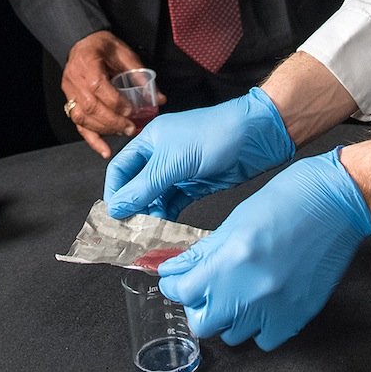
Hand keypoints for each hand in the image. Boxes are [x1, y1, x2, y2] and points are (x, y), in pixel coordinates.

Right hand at [61, 31, 162, 157]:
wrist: (82, 43)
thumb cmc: (102, 46)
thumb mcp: (123, 53)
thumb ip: (140, 75)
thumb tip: (158, 98)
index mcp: (87, 62)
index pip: (98, 86)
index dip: (115, 102)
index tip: (131, 111)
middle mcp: (74, 79)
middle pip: (91, 106)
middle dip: (113, 121)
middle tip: (132, 128)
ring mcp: (69, 93)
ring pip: (83, 118)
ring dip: (105, 129)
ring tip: (124, 133)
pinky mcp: (70, 103)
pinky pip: (78, 125)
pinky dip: (92, 140)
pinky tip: (104, 150)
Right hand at [103, 87, 293, 219]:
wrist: (257, 136)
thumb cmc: (215, 135)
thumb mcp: (173, 162)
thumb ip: (145, 187)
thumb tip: (117, 208)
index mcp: (150, 140)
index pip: (120, 169)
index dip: (115, 192)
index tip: (114, 216)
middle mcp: (161, 155)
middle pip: (137, 185)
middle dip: (132, 207)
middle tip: (129, 232)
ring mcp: (179, 171)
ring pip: (155, 197)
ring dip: (150, 215)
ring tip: (146, 235)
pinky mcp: (195, 185)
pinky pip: (174, 203)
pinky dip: (168, 216)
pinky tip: (164, 230)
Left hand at [158, 148, 370, 349]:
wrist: (335, 203)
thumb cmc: (288, 200)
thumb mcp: (235, 221)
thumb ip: (203, 252)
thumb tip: (176, 270)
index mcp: (229, 260)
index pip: (182, 292)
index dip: (175, 285)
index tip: (178, 280)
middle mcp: (249, 290)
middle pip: (202, 323)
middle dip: (199, 305)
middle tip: (207, 289)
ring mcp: (275, 307)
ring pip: (232, 335)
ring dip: (229, 317)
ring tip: (239, 293)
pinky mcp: (297, 316)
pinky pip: (265, 340)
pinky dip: (259, 327)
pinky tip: (263, 305)